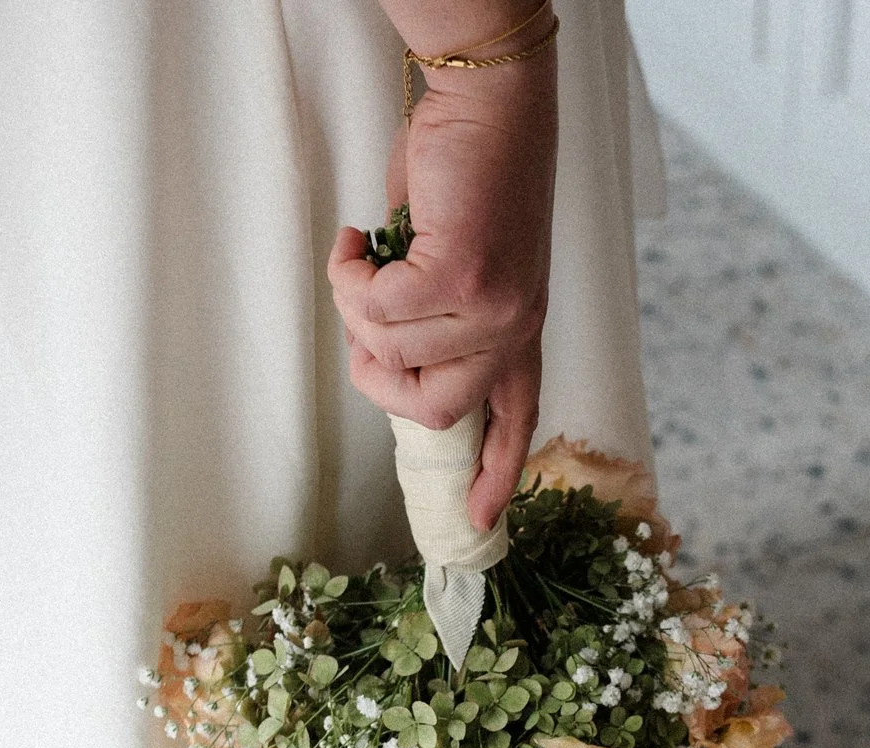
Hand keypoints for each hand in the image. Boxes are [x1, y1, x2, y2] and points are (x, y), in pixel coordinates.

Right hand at [328, 21, 558, 530]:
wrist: (487, 103)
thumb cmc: (464, 173)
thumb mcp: (457, 262)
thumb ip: (437, 317)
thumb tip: (389, 352)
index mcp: (520, 330)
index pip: (515, 421)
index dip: (497, 478)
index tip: (483, 523)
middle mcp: (515, 327)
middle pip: (432, 411)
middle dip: (374, 376)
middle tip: (359, 320)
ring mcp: (493, 306)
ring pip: (392, 353)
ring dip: (354, 305)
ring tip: (362, 253)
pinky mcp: (462, 275)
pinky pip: (377, 310)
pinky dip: (349, 274)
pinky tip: (356, 236)